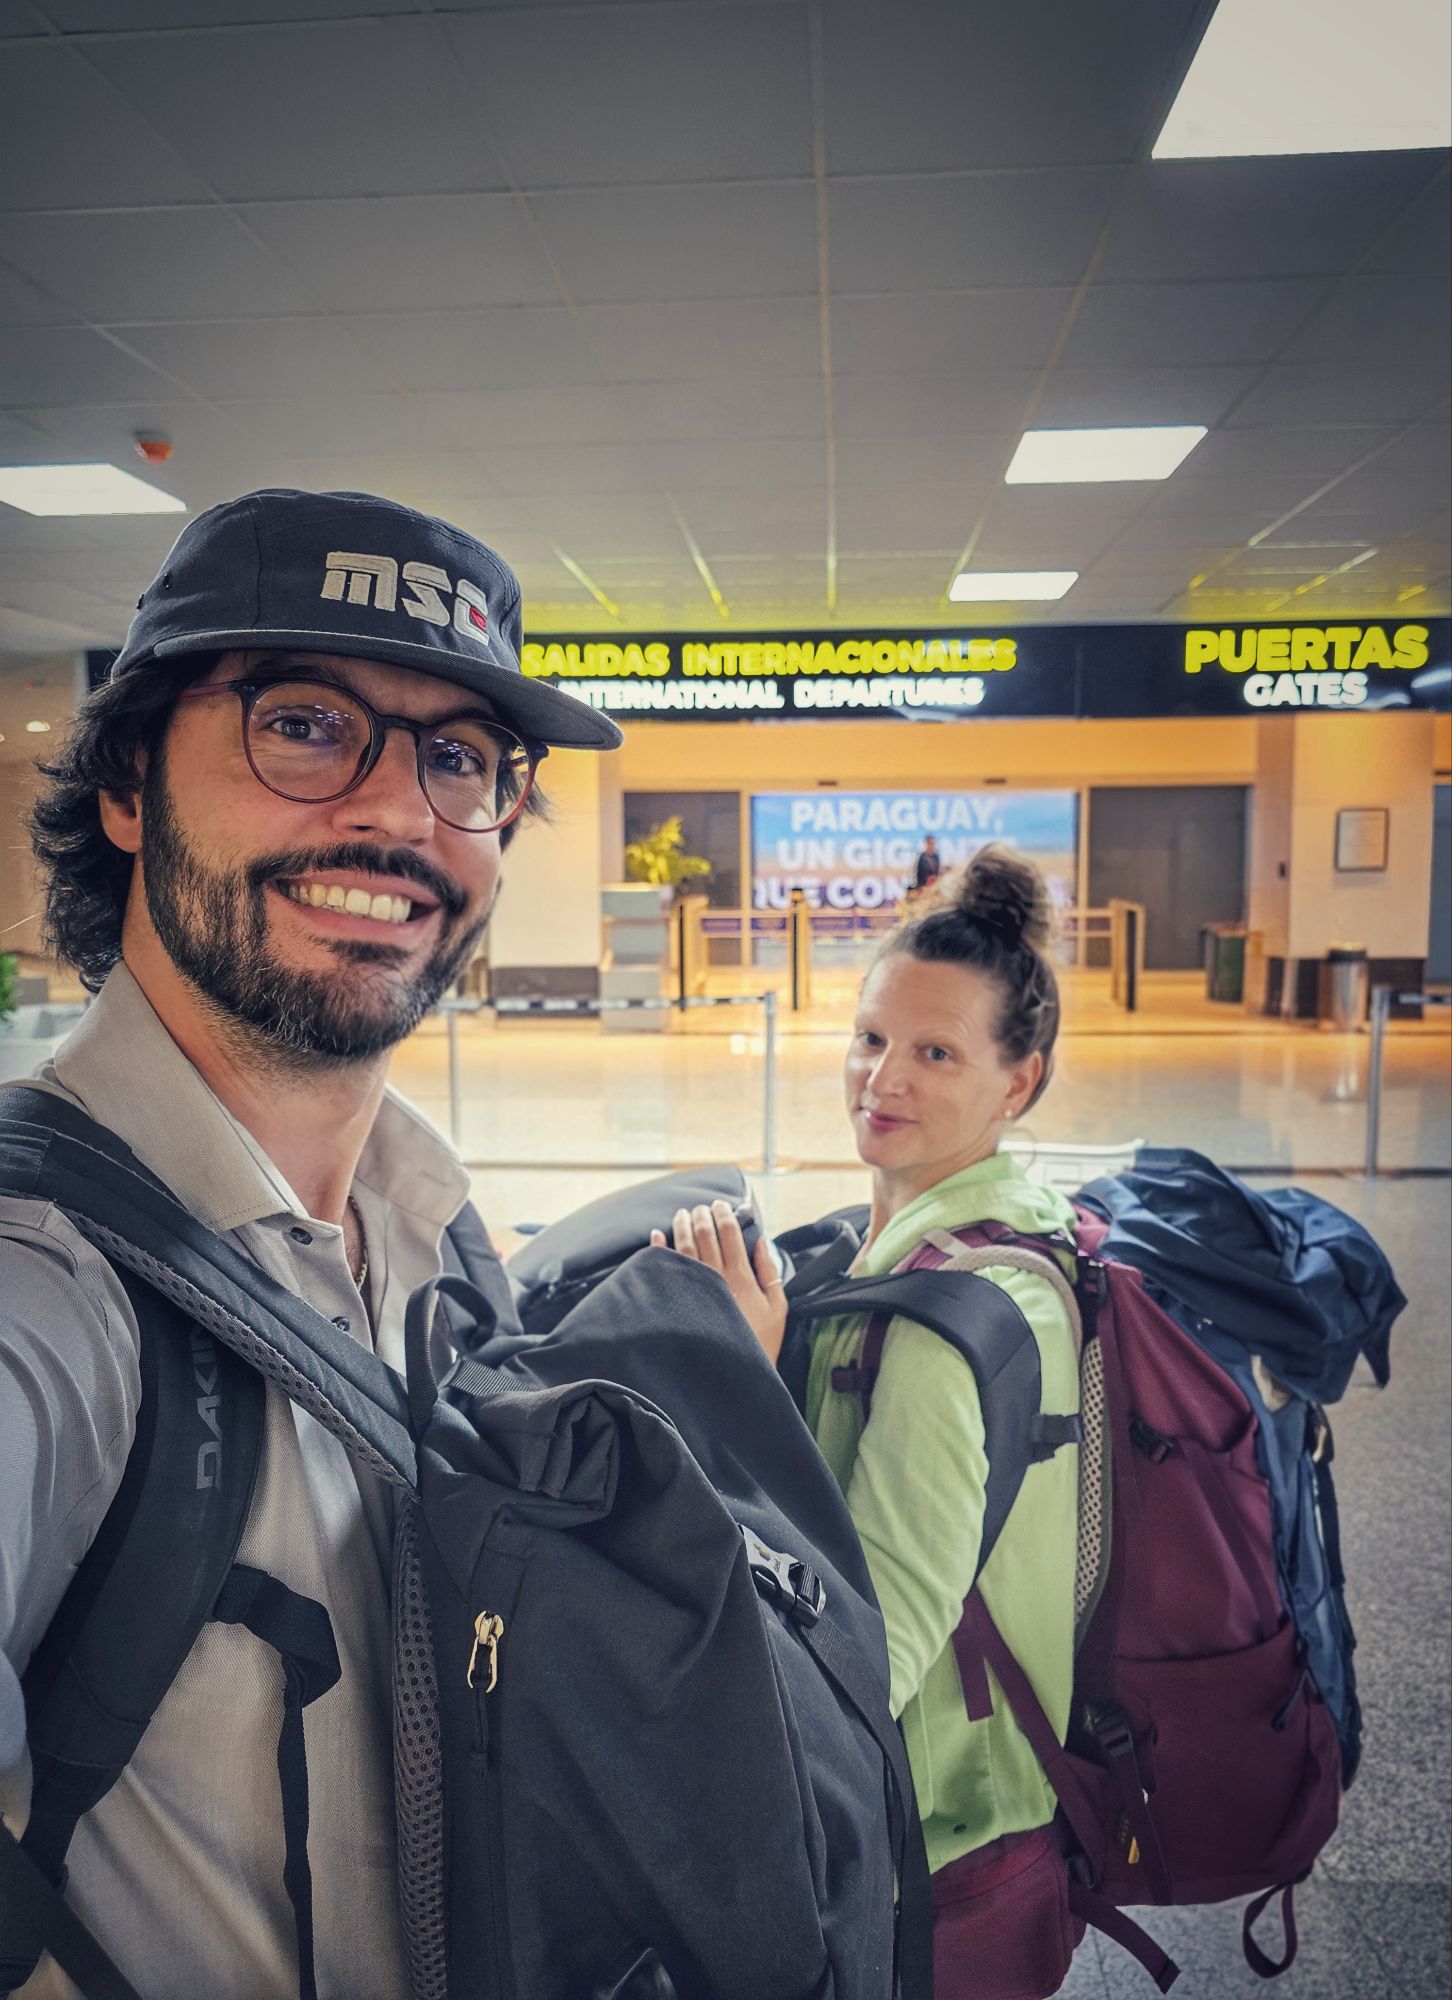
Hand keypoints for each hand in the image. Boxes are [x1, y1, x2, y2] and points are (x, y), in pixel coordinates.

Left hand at [650, 1200, 788, 1364]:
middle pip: (706, 1236)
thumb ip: (769, 1272)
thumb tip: (761, 1241)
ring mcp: (694, 1291)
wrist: (734, 1375)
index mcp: (741, 1278)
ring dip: (683, 1225)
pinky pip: (665, 1270)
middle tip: (701, 1206)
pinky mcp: (678, 1303)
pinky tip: (656, 1235)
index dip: (725, 1214)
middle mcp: (715, 1279)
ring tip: (683, 1213)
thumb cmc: (760, 1343)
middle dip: (703, 1215)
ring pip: (685, 1247)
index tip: (721, 1203)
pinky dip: (659, 1249)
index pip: (730, 1234)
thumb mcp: (778, 1308)